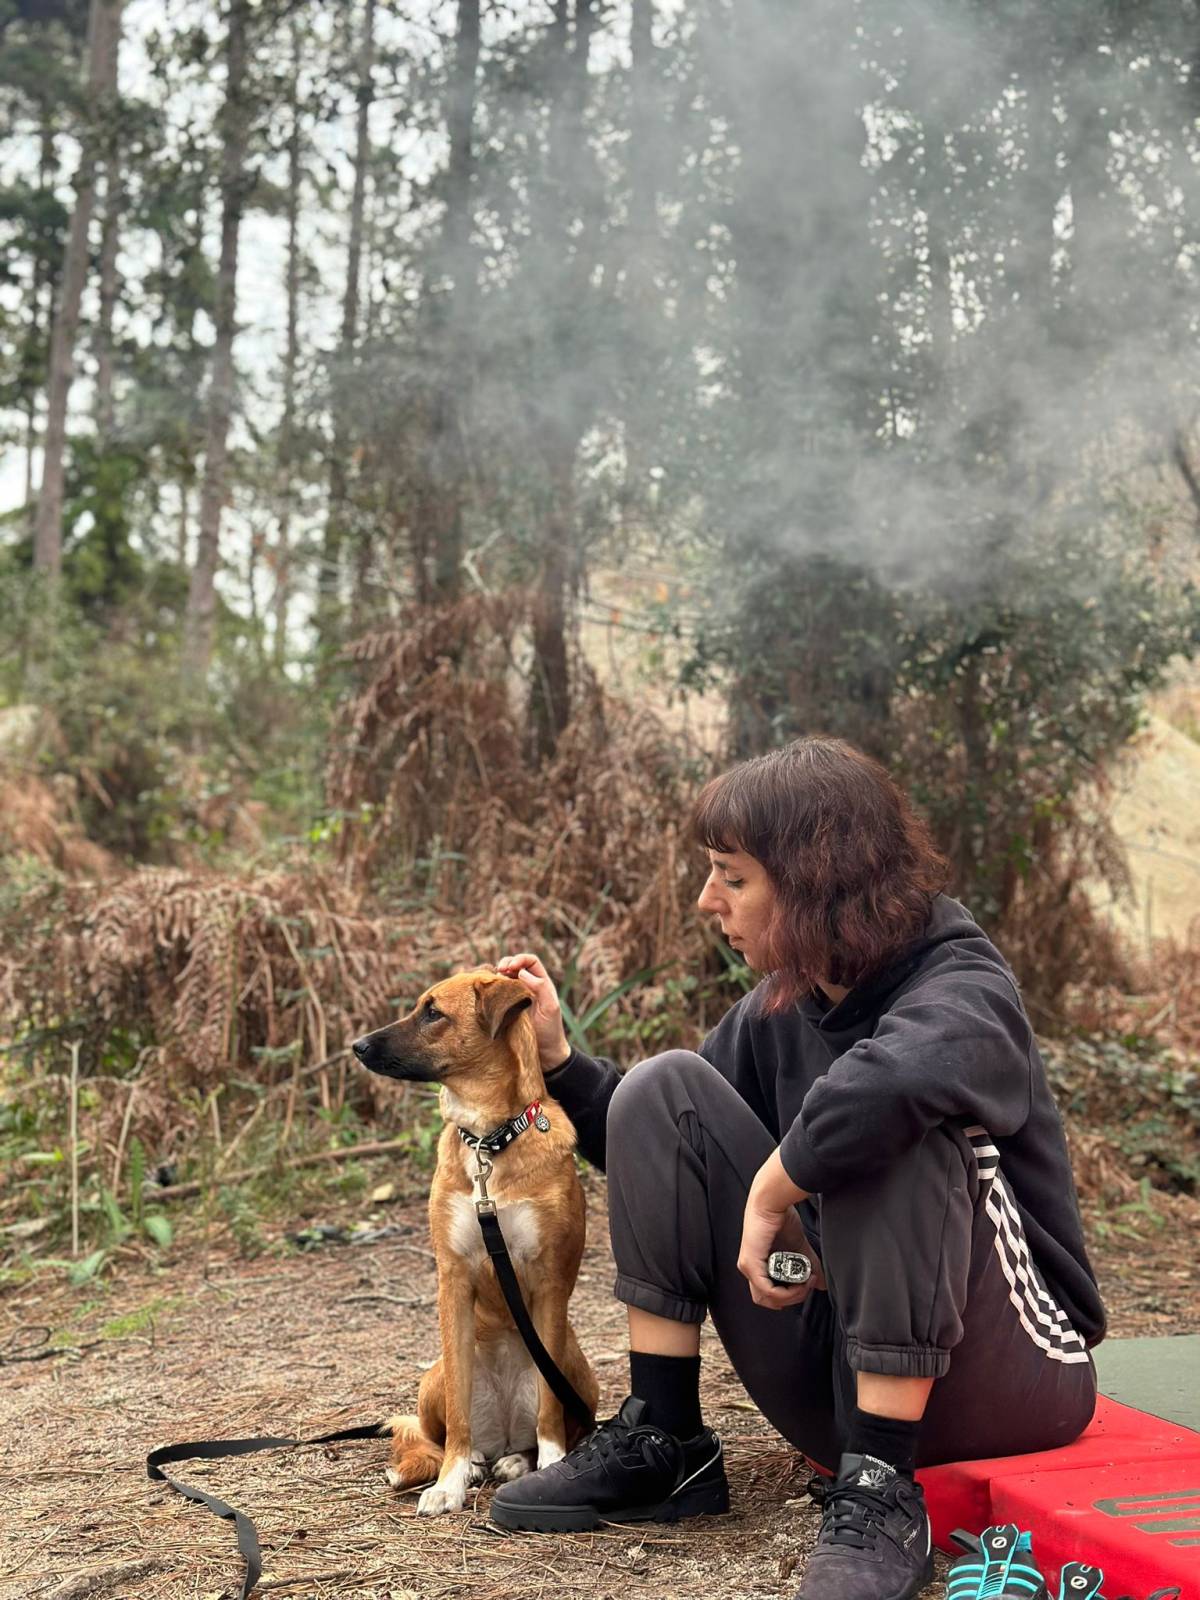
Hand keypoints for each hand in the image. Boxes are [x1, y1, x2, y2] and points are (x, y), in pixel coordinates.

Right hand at [494, 952, 571, 1071]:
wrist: (545, 1054)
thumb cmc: (550, 1031)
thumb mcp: (550, 1008)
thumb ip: (541, 988)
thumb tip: (522, 973)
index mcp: (541, 984)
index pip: (531, 962)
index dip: (520, 959)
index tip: (511, 967)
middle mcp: (528, 987)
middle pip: (515, 966)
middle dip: (506, 963)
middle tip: (499, 970)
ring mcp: (516, 998)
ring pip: (505, 978)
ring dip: (498, 975)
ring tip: (494, 980)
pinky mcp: (506, 1009)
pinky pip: (498, 993)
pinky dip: (492, 989)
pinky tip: (489, 991)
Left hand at [738, 1148, 824, 1309]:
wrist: (772, 1202)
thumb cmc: (781, 1219)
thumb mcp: (798, 1247)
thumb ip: (809, 1265)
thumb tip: (821, 1283)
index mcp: (758, 1266)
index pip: (770, 1295)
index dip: (790, 1295)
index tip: (808, 1284)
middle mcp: (750, 1269)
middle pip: (768, 1301)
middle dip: (792, 1299)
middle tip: (807, 1286)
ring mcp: (748, 1268)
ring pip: (768, 1299)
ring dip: (791, 1296)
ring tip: (806, 1283)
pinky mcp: (750, 1265)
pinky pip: (767, 1290)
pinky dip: (786, 1292)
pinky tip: (800, 1284)